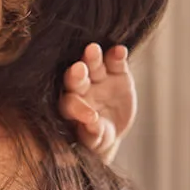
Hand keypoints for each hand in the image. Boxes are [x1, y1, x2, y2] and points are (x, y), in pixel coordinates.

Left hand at [60, 43, 136, 164]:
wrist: (111, 128)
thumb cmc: (96, 137)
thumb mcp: (96, 140)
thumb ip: (94, 133)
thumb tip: (93, 125)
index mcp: (70, 107)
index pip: (70, 104)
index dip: (79, 109)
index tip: (91, 116)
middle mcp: (80, 89)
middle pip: (75, 79)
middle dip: (77, 74)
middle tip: (79, 69)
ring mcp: (97, 79)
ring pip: (92, 66)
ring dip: (92, 57)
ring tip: (93, 49)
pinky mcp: (116, 72)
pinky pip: (114, 61)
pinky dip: (116, 55)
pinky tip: (119, 50)